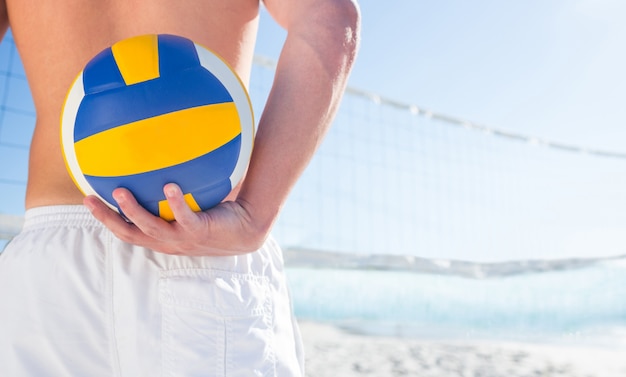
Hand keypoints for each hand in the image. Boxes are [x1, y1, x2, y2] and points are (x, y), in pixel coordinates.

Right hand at [84, 183, 266, 255]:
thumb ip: (173, 192)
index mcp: (164, 239)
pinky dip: (176, 203)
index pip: (128, 232)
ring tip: (119, 191)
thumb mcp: (190, 206)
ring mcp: (185, 239)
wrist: (248, 229)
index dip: (107, 219)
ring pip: (152, 228)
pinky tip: (169, 186)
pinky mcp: (201, 231)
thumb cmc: (218, 215)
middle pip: (131, 234)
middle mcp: (170, 243)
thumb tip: (164, 159)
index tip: (89, 201)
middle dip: (108, 219)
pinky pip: (185, 217)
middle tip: (89, 200)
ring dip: (134, 211)